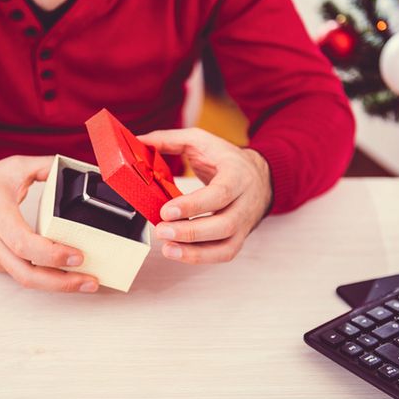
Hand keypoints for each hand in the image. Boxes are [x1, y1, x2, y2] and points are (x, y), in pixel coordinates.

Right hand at [0, 156, 98, 292]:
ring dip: (58, 285)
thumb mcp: (11, 169)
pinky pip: (24, 276)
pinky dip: (47, 280)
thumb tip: (70, 169)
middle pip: (28, 274)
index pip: (24, 244)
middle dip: (62, 282)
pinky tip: (67, 277)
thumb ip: (43, 167)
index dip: (52, 254)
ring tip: (86, 282)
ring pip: (27, 280)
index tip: (77, 255)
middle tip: (90, 280)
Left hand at [138, 128, 271, 263]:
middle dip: (190, 232)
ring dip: (194, 251)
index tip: (167, 211)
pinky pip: (223, 255)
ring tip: (167, 248)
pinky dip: (200, 258)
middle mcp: (245, 202)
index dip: (193, 205)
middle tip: (162, 230)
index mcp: (237, 175)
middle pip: (224, 224)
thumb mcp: (201, 141)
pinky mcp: (238, 238)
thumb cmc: (226, 160)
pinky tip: (178, 253)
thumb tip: (139, 143)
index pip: (220, 194)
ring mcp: (244, 224)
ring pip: (225, 246)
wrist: (259, 176)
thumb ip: (170, 140)